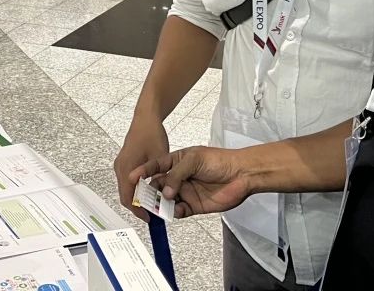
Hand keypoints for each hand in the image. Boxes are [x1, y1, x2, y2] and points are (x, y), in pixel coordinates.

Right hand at [113, 113, 168, 221]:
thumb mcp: (159, 158)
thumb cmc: (151, 134)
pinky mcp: (125, 163)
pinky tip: (151, 190)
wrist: (145, 118)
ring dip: (138, 198)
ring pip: (127, 189)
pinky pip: (128, 182)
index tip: (149, 218)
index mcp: (126, 169)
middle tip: (153, 214)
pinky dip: (137, 189)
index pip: (128, 198)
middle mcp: (120, 169)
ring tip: (154, 204)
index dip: (138, 211)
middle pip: (126, 196)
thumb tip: (165, 196)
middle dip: (138, 207)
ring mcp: (121, 165)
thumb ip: (160, 178)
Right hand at [131, 146, 252, 217]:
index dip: (143, 171)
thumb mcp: (194, 160)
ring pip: (166, 200)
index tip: (133, 177)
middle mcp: (178, 177)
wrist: (240, 174)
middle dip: (148, 191)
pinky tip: (172, 211)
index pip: (155, 166)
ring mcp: (185, 192)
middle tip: (141, 197)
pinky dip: (173, 213)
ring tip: (155, 206)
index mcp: (176, 162)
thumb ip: (177, 175)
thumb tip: (166, 193)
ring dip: (159, 204)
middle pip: (158, 185)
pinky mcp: (193, 206)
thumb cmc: (218, 160)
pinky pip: (178, 211)